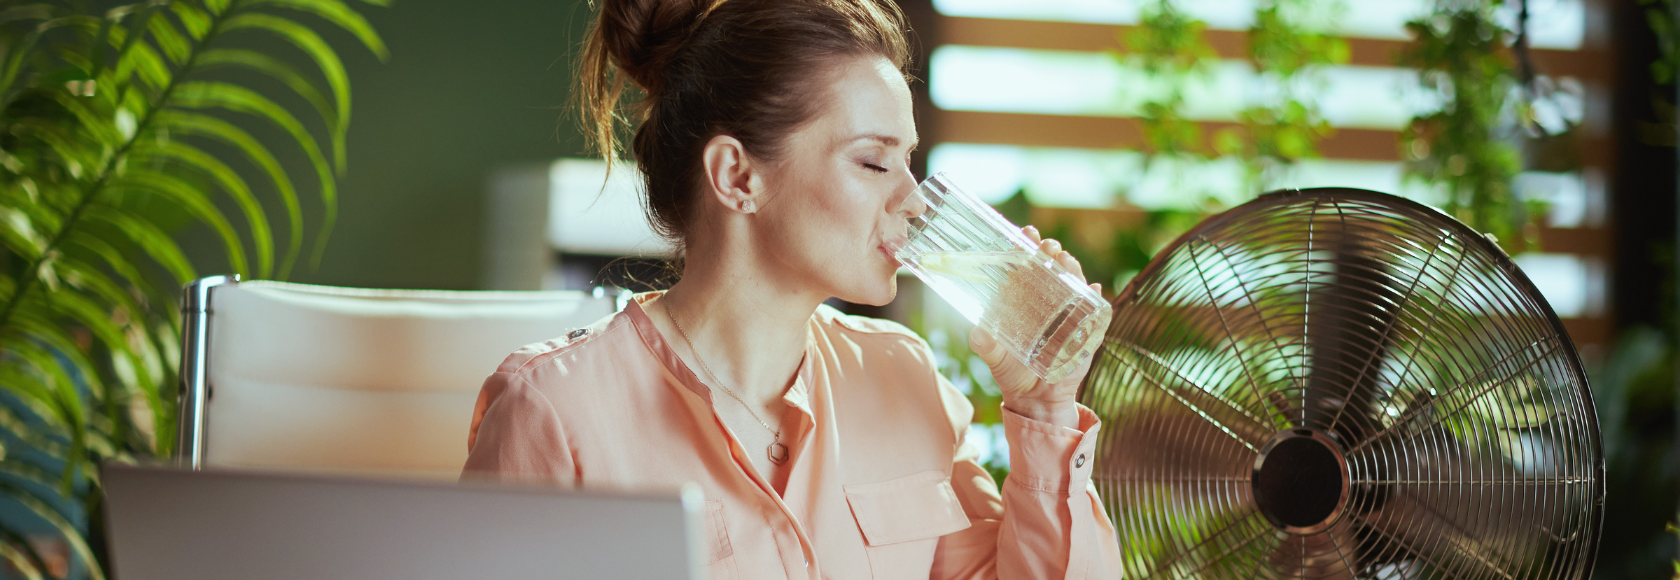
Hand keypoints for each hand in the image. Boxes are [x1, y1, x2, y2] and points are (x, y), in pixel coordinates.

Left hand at [968, 225, 1099, 429]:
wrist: (1035, 399)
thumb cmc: (1012, 372)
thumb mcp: (995, 358)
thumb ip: (985, 345)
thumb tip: (978, 332)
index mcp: (1023, 301)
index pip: (1025, 267)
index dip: (1026, 248)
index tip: (1025, 233)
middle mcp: (1047, 303)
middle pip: (1051, 269)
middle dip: (1050, 253)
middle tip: (1047, 246)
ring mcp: (1068, 315)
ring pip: (1073, 285)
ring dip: (1072, 270)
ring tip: (1066, 261)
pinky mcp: (1085, 332)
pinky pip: (1094, 312)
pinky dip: (1095, 300)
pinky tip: (1093, 290)